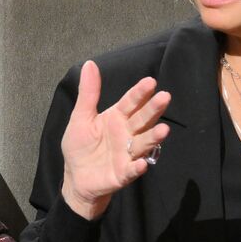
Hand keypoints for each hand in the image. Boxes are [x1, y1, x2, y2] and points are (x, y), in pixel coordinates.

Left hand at [60, 61, 170, 219]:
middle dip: (153, 109)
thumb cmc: (80, 146)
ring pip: (143, 143)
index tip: (150, 81)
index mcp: (116, 118)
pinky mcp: (123, 173)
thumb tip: (89, 64)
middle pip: (142, 119)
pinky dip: (137, 167)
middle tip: (164, 97)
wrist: (76, 177)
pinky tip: (141, 163)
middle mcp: (127, 134)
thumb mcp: (81, 117)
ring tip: (163, 129)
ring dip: (153, 137)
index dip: (140, 93)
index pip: (131, 103)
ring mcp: (127, 154)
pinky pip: (131, 170)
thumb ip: (88, 93)